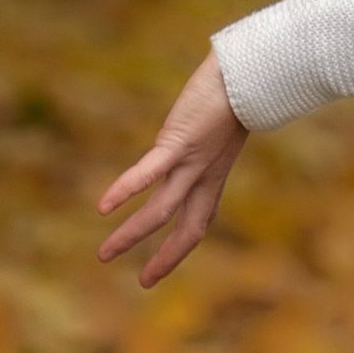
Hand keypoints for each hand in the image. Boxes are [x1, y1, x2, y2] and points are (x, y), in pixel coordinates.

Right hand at [98, 50, 248, 284]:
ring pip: (160, 210)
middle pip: (185, 227)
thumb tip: (195, 129)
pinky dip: (126, 189)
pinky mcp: (179, 140)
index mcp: (215, 172)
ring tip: (104, 254)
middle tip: (144, 284)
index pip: (200, 219)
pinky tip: (104, 206)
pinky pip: (149, 172)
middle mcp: (205, 174)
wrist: (250, 68)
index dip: (182, 246)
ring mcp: (192, 160)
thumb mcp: (223, 119)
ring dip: (131, 234)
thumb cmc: (239, 86)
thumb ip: (207, 133)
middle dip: (165, 258)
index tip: (164, 266)